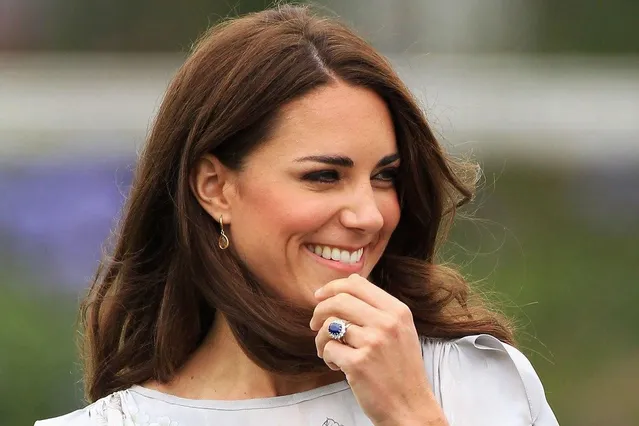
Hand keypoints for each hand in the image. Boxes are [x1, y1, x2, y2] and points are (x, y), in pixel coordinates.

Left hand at [310, 274, 447, 425]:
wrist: (411, 408)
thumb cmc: (402, 370)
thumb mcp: (401, 330)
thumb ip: (378, 308)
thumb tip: (347, 284)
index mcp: (397, 311)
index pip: (356, 284)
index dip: (332, 288)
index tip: (320, 297)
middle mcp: (387, 323)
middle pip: (339, 300)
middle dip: (320, 311)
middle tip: (314, 324)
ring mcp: (373, 342)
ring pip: (329, 325)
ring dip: (322, 339)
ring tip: (331, 352)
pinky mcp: (358, 363)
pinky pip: (328, 349)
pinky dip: (327, 358)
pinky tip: (339, 367)